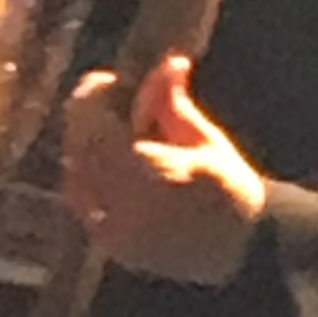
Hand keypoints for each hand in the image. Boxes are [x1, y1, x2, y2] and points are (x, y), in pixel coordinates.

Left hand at [61, 54, 265, 283]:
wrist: (241, 253)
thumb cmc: (230, 190)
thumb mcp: (205, 140)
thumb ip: (173, 104)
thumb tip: (168, 63)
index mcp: (153, 173)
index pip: (94, 126)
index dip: (93, 97)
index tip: (108, 80)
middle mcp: (124, 206)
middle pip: (79, 150)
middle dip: (89, 121)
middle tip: (110, 104)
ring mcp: (114, 230)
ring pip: (75, 176)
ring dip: (87, 149)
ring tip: (117, 136)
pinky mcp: (110, 246)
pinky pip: (83, 204)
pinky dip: (89, 179)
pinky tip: (114, 168)